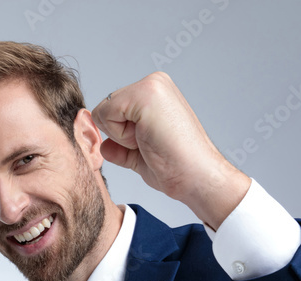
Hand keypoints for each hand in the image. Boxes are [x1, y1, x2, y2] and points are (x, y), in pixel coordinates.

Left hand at [91, 72, 249, 228]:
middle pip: (105, 109)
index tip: (150, 144)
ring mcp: (151, 86)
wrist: (196, 176)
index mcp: (155, 93)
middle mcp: (154, 83)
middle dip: (119, 134)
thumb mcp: (139, 154)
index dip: (121, 135)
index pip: (112, 110)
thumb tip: (104, 145)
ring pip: (103, 111)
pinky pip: (105, 115)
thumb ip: (120, 146)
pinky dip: (120, 135)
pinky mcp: (145, 94)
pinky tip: (147, 139)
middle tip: (150, 144)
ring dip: (121, 136)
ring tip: (151, 142)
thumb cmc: (176, 168)